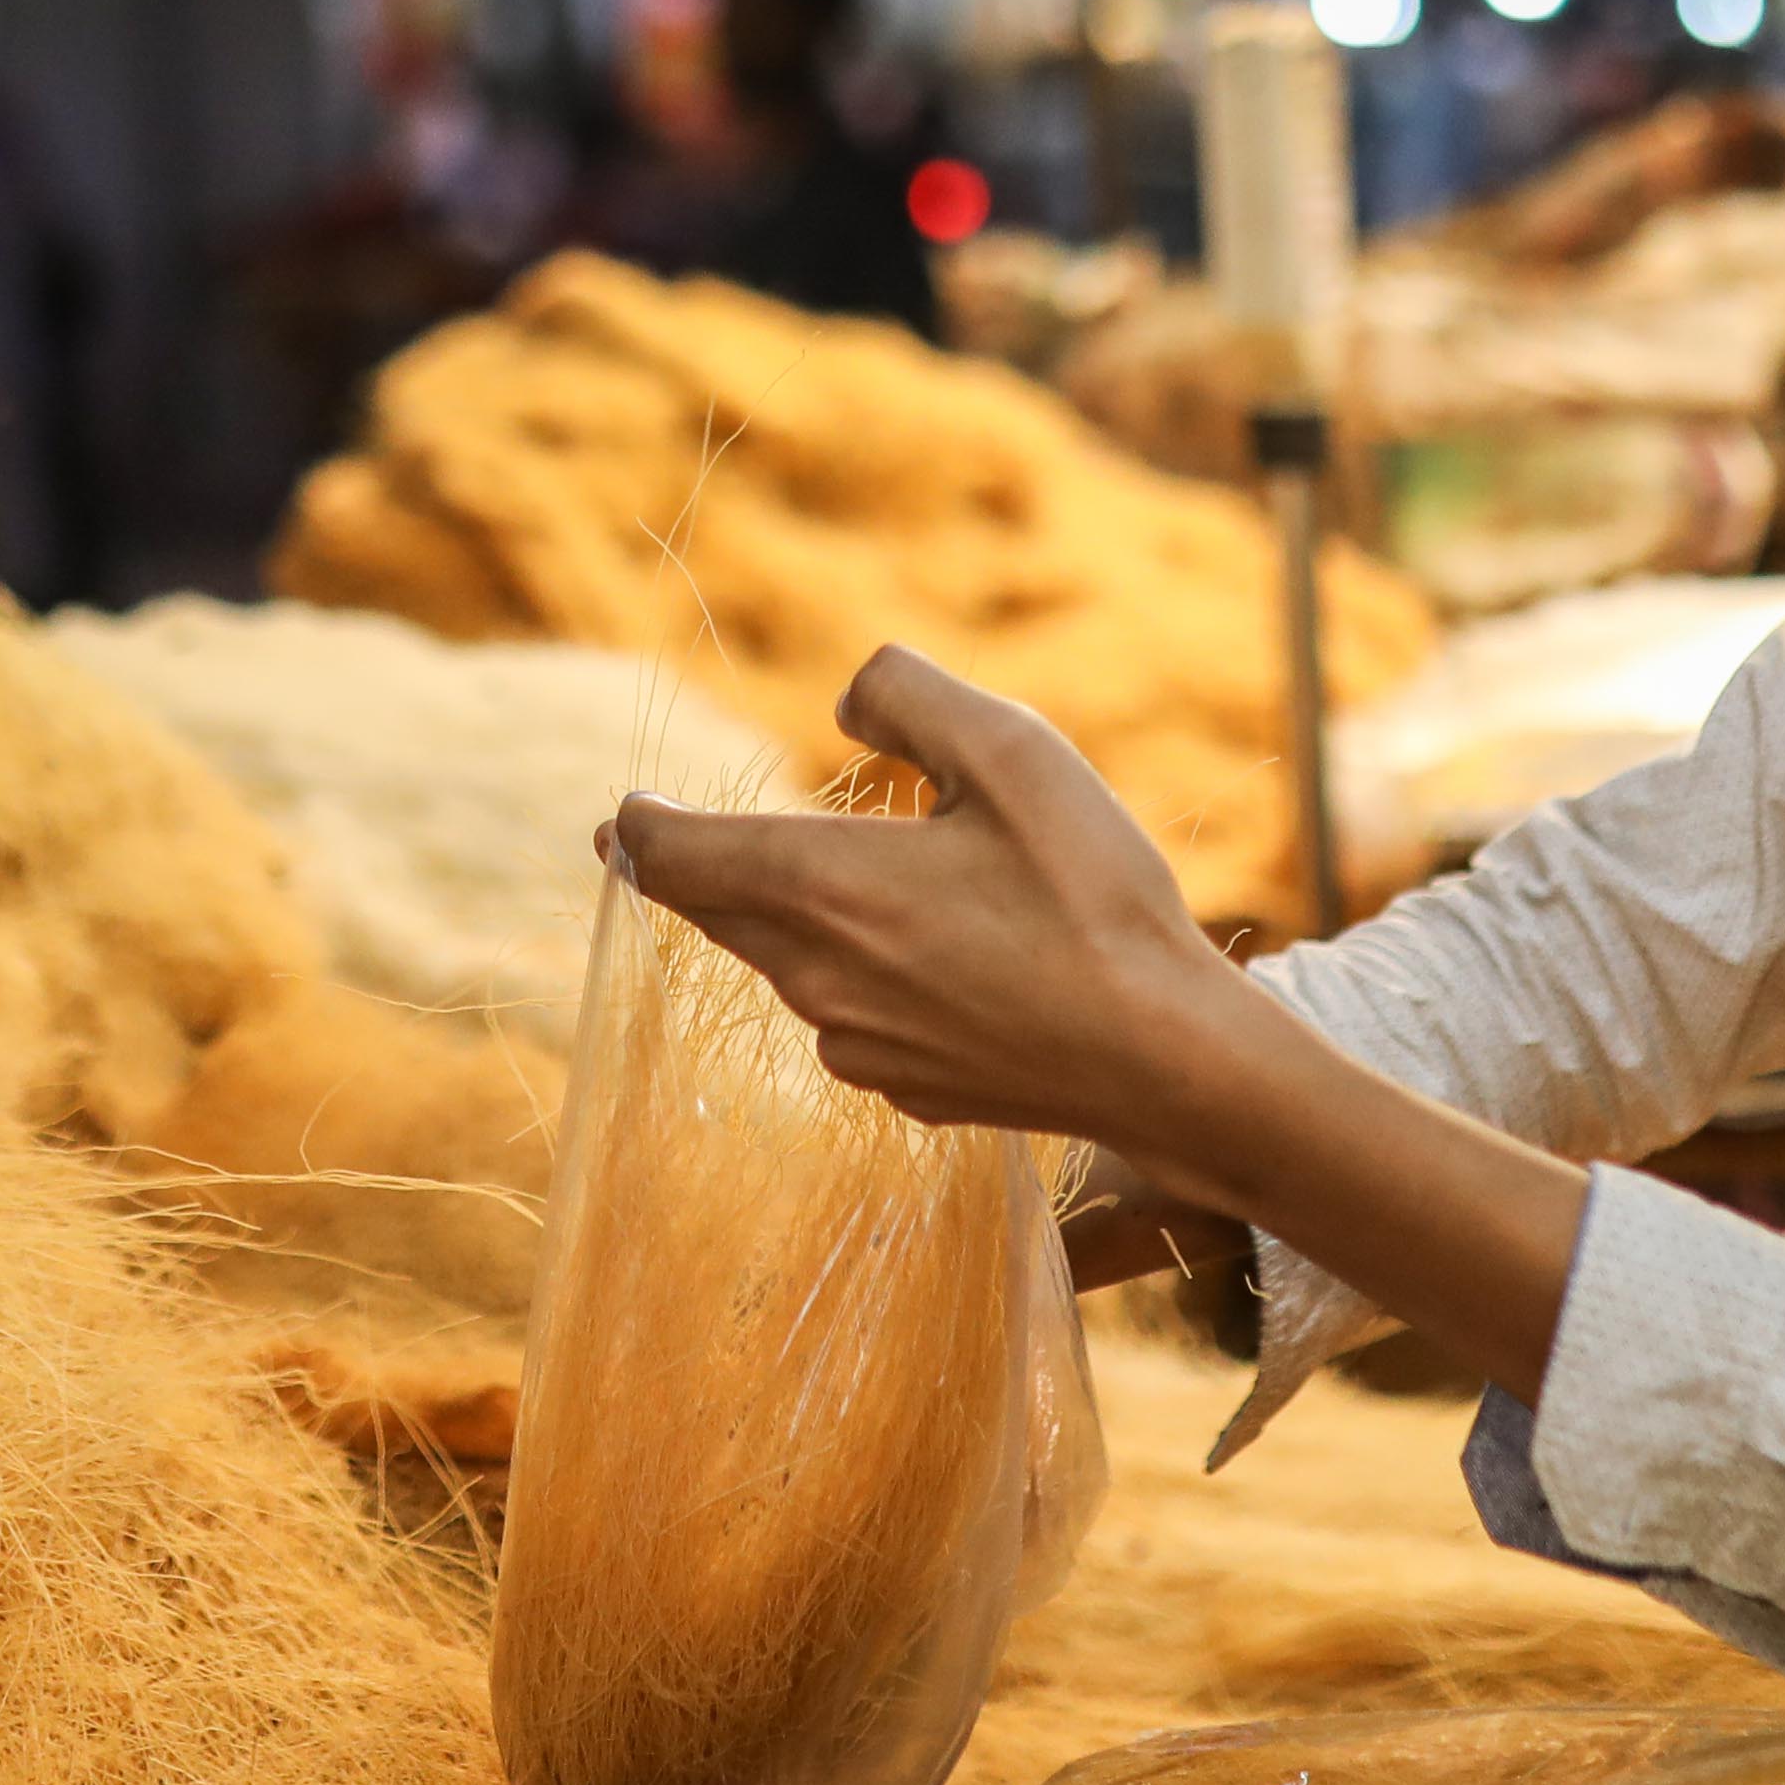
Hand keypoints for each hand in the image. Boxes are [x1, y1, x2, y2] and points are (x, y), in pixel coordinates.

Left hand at [603, 648, 1257, 1163]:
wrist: (1162, 1060)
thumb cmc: (1093, 898)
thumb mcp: (1014, 750)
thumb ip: (910, 696)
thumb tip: (844, 700)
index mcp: (823, 885)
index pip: (679, 857)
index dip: (641, 830)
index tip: (622, 816)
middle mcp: (816, 975)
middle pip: (718, 914)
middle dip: (680, 872)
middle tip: (640, 845)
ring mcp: (855, 1045)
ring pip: (786, 966)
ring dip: (781, 920)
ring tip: (822, 882)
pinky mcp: (902, 1089)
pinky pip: (850, 1018)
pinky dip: (856, 977)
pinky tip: (925, 960)